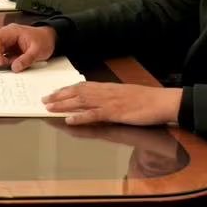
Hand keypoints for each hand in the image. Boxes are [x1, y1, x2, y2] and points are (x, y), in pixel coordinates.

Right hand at [0, 23, 54, 71]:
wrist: (50, 40)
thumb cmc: (44, 41)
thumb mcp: (38, 50)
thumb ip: (26, 59)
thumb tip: (14, 68)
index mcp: (12, 31)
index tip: (0, 62)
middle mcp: (6, 36)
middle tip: (6, 66)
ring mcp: (7, 43)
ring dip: (1, 61)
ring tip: (13, 64)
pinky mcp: (9, 51)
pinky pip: (2, 57)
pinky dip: (5, 63)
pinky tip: (14, 65)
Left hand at [43, 82, 182, 125]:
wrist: (162, 101)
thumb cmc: (146, 100)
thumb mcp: (124, 95)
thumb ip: (110, 97)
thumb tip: (97, 101)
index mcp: (107, 87)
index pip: (81, 86)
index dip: (65, 89)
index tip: (53, 92)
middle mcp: (105, 92)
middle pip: (76, 92)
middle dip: (59, 96)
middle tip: (44, 100)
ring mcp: (109, 102)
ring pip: (81, 102)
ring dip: (63, 105)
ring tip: (49, 108)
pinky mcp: (115, 113)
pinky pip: (94, 115)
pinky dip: (80, 117)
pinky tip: (69, 120)